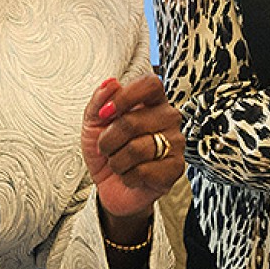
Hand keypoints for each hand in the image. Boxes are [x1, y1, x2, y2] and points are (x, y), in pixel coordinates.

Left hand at [81, 75, 183, 223]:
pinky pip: (144, 171)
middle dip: (108, 140)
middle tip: (106, 148)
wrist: (109, 185)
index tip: (105, 113)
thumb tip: (110, 83)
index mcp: (152, 100)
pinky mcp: (176, 168)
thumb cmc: (106, 150)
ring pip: (136, 149)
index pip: (150, 84)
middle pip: (133, 121)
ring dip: (116, 161)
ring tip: (119, 163)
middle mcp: (168, 117)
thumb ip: (99, 100)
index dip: (125, 97)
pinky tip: (131, 176)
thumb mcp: (93, 122)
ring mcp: (175, 142)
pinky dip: (127, 176)